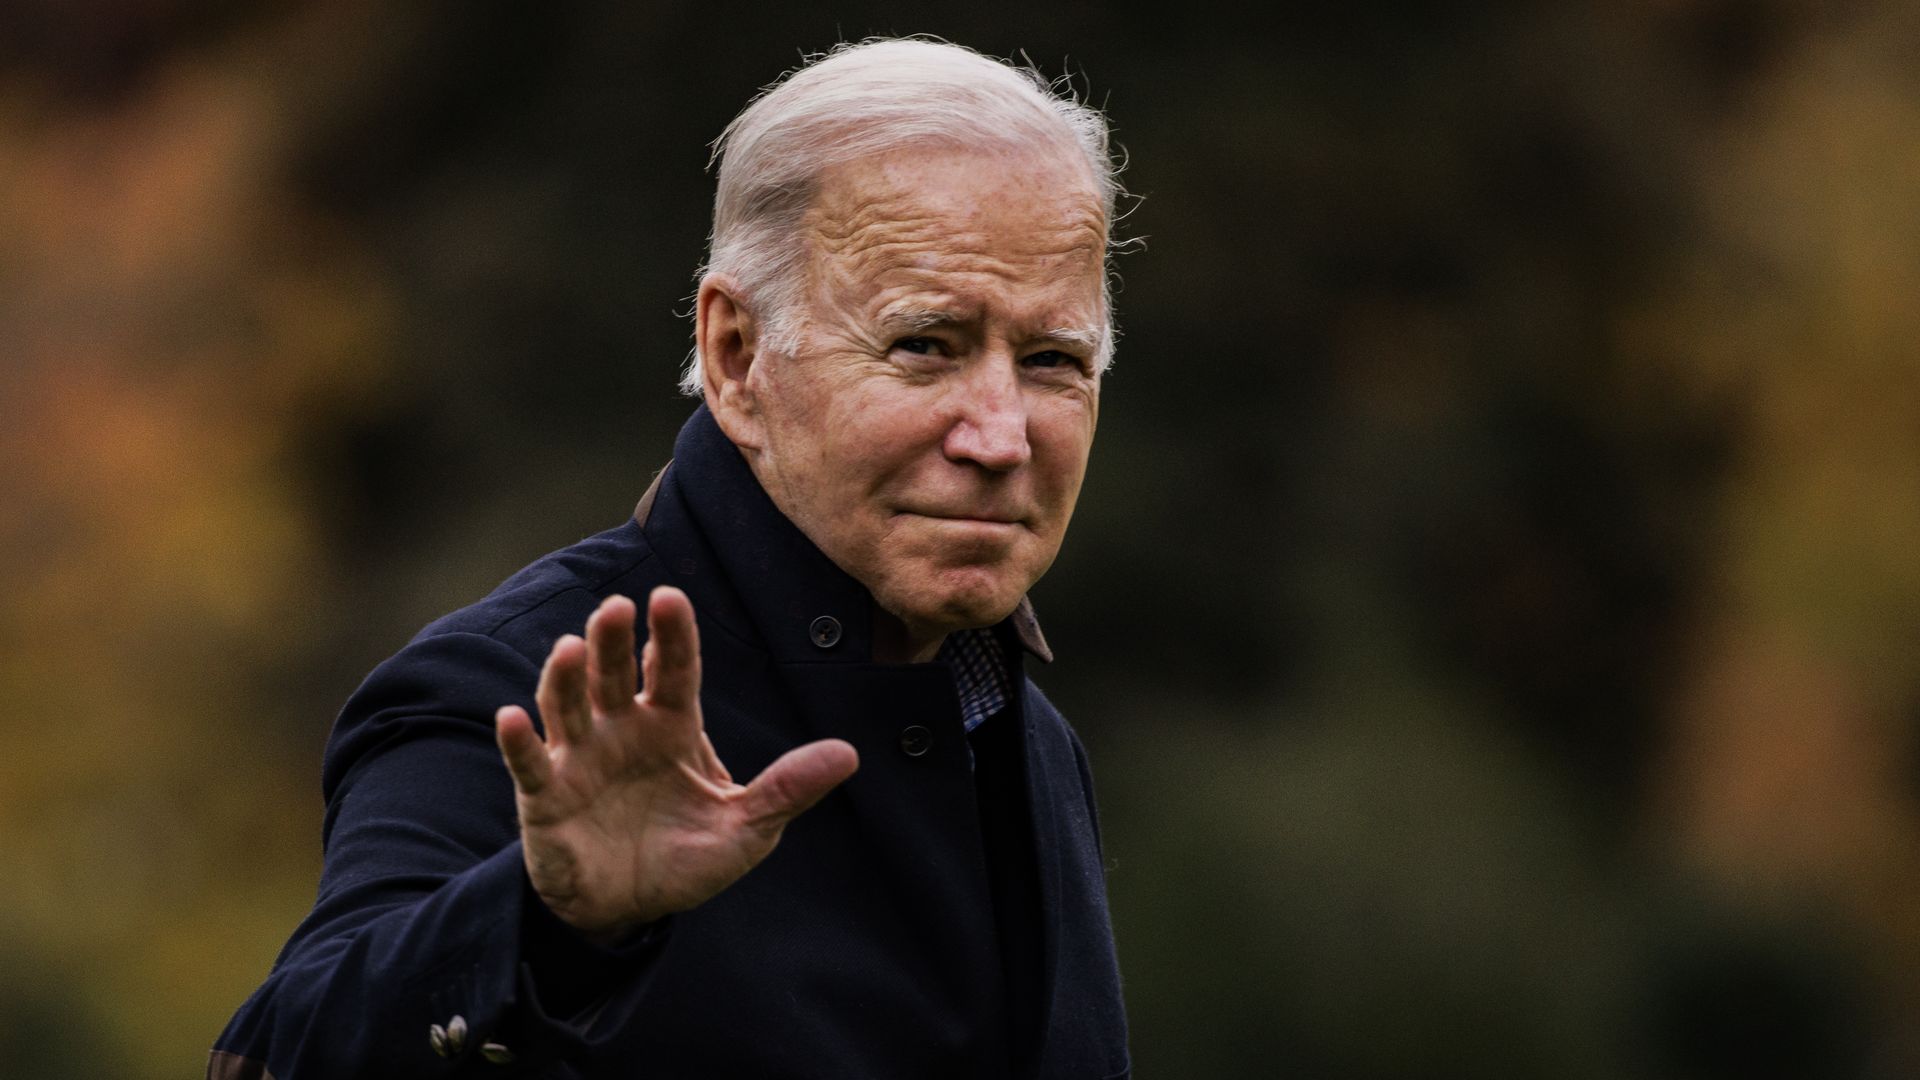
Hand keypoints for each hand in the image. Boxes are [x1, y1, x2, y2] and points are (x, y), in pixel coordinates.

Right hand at [495, 587, 858, 941]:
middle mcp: (622, 728)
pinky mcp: (545, 795)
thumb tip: (849, 754)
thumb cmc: (685, 857)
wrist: (627, 908)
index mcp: (672, 726)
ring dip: (564, 677)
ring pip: (567, 704)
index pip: (674, 669)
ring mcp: (579, 757)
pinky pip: (530, 762)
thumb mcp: (746, 829)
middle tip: (616, 609)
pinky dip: (518, 741)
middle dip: (613, 641)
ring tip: (570, 648)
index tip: (669, 597)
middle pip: (614, 673)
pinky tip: (511, 718)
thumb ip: (788, 790)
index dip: (671, 634)